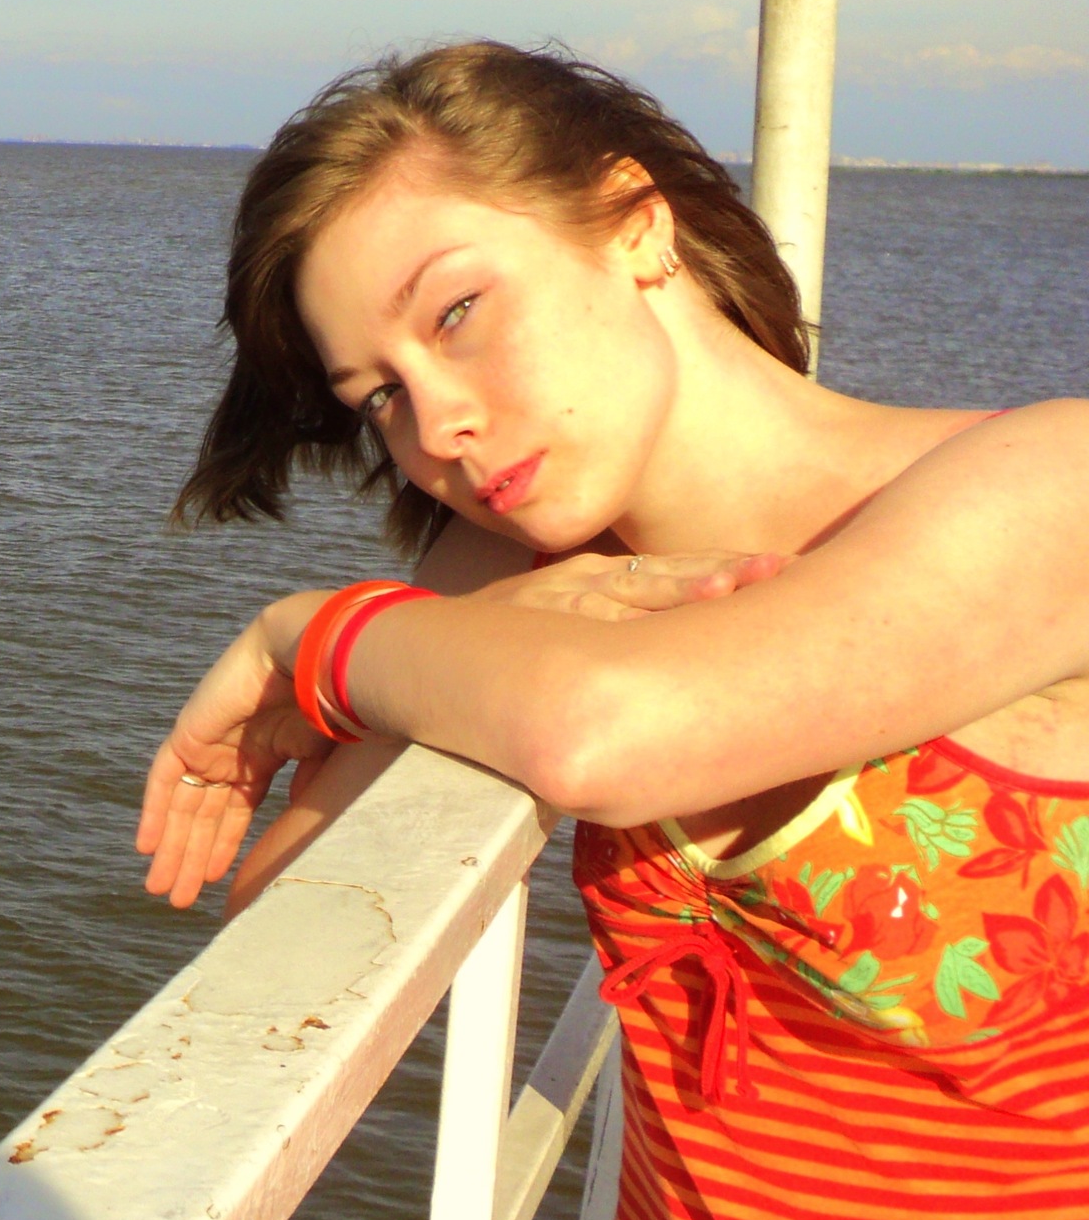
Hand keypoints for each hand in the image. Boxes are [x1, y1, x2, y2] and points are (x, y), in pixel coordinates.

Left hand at [135, 596, 335, 908]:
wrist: (306, 656)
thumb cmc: (325, 701)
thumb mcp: (319, 760)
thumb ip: (302, 795)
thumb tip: (290, 836)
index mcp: (262, 757)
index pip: (234, 812)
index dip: (222, 848)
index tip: (216, 885)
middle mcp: (230, 753)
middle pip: (202, 816)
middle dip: (191, 858)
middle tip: (179, 899)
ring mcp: (206, 744)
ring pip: (181, 805)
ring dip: (171, 847)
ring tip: (162, 888)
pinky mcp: (188, 735)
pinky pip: (162, 780)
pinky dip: (154, 814)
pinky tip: (147, 848)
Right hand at [478, 550, 789, 620]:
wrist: (433, 640)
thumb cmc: (509, 639)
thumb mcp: (567, 622)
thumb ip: (615, 626)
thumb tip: (674, 650)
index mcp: (605, 578)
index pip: (678, 570)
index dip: (729, 568)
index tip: (785, 570)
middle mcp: (594, 581)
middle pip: (672, 572)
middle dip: (728, 572)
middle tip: (783, 570)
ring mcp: (568, 597)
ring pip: (636, 591)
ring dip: (684, 590)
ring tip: (730, 588)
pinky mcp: (542, 615)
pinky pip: (592, 618)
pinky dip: (624, 620)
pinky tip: (653, 629)